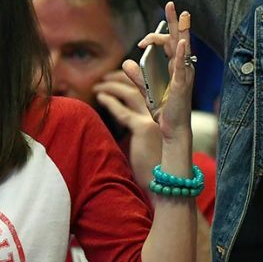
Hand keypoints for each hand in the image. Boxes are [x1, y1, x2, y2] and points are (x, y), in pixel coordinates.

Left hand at [95, 70, 161, 184]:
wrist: (159, 185)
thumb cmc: (148, 166)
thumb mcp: (141, 140)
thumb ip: (133, 123)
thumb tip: (116, 108)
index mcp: (164, 115)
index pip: (149, 88)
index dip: (133, 79)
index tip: (116, 77)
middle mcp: (163, 114)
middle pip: (141, 86)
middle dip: (121, 78)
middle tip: (105, 77)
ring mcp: (155, 120)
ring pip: (131, 93)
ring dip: (112, 86)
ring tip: (98, 86)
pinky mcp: (144, 129)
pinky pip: (123, 111)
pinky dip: (110, 102)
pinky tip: (99, 98)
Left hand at [121, 2, 194, 142]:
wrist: (171, 130)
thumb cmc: (164, 111)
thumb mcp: (147, 90)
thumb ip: (138, 76)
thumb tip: (126, 62)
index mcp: (175, 67)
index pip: (169, 44)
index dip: (155, 37)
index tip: (141, 43)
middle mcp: (182, 68)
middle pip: (178, 39)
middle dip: (175, 21)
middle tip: (171, 4)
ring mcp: (184, 76)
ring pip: (183, 48)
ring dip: (182, 30)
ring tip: (182, 14)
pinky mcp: (182, 86)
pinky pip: (183, 67)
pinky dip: (183, 53)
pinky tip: (182, 42)